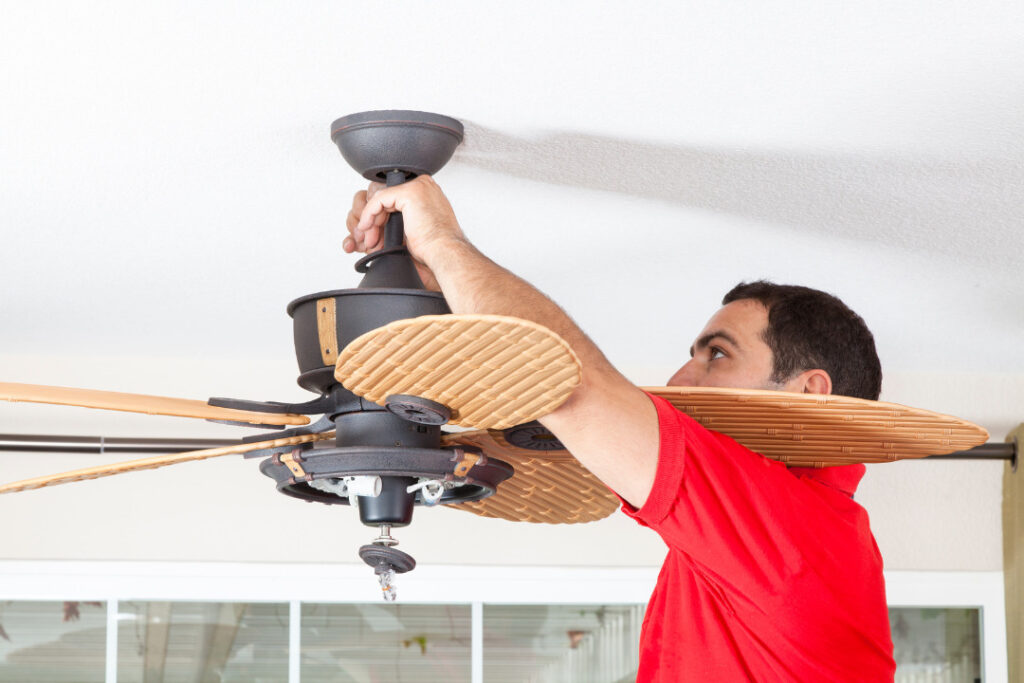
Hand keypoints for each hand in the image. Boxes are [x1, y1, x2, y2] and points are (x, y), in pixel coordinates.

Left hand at [343, 175, 465, 291]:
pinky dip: (369, 214)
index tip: (375, 236)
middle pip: (387, 198)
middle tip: (369, 240)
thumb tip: (383, 224)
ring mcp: (418, 187)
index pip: (396, 199)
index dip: (383, 218)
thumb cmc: (435, 248)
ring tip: (369, 240)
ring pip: (381, 199)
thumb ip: (403, 219)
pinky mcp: (408, 193)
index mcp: (428, 193)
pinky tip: (366, 228)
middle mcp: (424, 186)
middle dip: (375, 221)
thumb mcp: (416, 228)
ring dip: (371, 221)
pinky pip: (379, 200)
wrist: (444, 253)